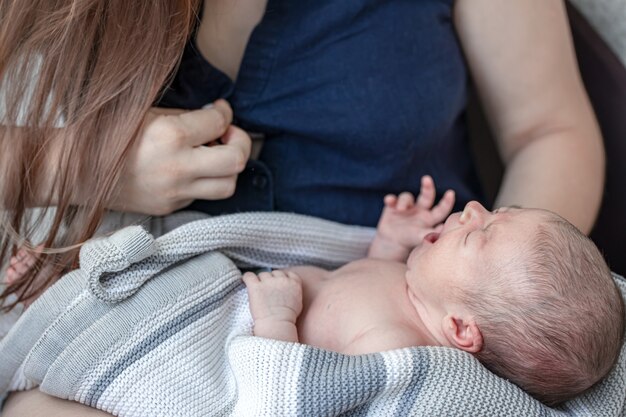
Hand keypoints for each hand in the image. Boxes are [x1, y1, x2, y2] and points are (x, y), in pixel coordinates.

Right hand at [109, 99, 251, 214]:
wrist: (77, 172)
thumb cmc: (110, 135)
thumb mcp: (148, 113)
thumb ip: (186, 117)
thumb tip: (216, 118)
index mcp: (170, 135)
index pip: (219, 122)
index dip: (225, 112)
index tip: (220, 110)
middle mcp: (177, 167)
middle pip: (236, 161)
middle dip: (240, 143)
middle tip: (228, 135)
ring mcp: (175, 192)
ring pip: (228, 186)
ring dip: (229, 169)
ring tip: (215, 155)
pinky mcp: (169, 208)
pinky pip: (203, 196)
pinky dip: (205, 181)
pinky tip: (191, 169)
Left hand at [243, 270, 302, 342]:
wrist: (277, 324)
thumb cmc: (287, 318)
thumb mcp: (298, 302)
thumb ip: (294, 290)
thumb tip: (289, 286)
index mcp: (294, 283)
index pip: (288, 273)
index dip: (282, 278)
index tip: (278, 284)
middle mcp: (282, 279)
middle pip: (274, 273)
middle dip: (271, 280)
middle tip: (267, 291)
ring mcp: (268, 282)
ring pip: (262, 274)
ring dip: (260, 281)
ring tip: (258, 292)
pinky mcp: (256, 287)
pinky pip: (249, 276)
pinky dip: (247, 277)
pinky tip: (246, 281)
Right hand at [368, 176, 454, 260]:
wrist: (392, 242)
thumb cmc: (410, 240)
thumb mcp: (420, 237)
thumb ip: (430, 233)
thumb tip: (442, 230)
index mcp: (431, 217)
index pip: (441, 209)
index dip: (447, 202)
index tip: (451, 193)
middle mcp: (421, 209)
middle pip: (427, 195)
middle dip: (427, 187)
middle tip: (427, 179)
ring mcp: (407, 206)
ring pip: (407, 197)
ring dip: (404, 202)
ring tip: (401, 210)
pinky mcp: (394, 206)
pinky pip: (393, 199)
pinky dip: (391, 199)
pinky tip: (389, 200)